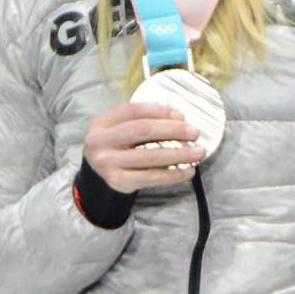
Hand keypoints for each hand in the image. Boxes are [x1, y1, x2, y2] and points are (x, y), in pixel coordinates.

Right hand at [81, 102, 202, 193]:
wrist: (96, 178)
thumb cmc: (115, 148)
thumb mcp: (118, 129)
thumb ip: (142, 121)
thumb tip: (178, 119)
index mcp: (102, 123)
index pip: (133, 111)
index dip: (159, 111)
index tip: (181, 115)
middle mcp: (100, 142)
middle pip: (142, 130)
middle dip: (172, 130)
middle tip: (194, 133)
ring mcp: (108, 163)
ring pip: (150, 156)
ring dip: (179, 154)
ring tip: (197, 152)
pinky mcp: (119, 182)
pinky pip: (151, 177)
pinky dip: (173, 174)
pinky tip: (188, 171)